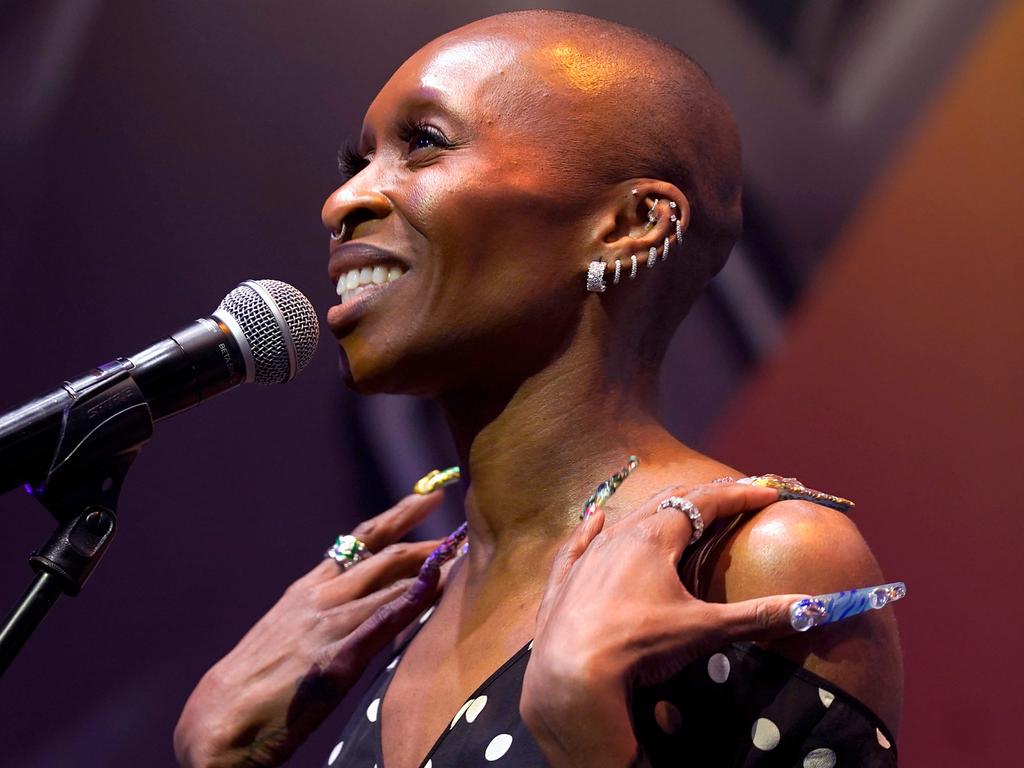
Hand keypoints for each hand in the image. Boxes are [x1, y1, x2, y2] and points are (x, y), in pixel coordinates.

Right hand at [174, 492, 447, 767]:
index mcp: (307, 590)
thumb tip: (367, 610)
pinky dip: (413, 602)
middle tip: (460, 528)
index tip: (428, 497)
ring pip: (389, 582)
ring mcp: (329, 624)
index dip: (397, 515)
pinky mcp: (336, 658)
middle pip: (382, 554)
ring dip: (430, 568)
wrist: (219, 720)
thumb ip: (328, 617)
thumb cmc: (255, 684)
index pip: (359, 541)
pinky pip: (383, 621)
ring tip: (463, 556)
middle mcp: (319, 597)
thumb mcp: (290, 635)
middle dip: (425, 539)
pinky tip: (437, 588)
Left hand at [521, 482, 808, 767]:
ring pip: (625, 520)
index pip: (705, 503)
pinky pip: (580, 543)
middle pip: (666, 502)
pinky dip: (593, 529)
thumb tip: (815, 606)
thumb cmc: (639, 645)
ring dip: (655, 511)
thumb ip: (758, 615)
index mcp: (655, 538)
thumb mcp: (704, 630)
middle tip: (731, 498)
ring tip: (676, 509)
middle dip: (702, 497)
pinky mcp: (565, 579)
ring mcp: (588, 556)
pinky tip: (595, 518)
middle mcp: (619, 535)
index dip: (739, 496)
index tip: (767, 494)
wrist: (571, 674)